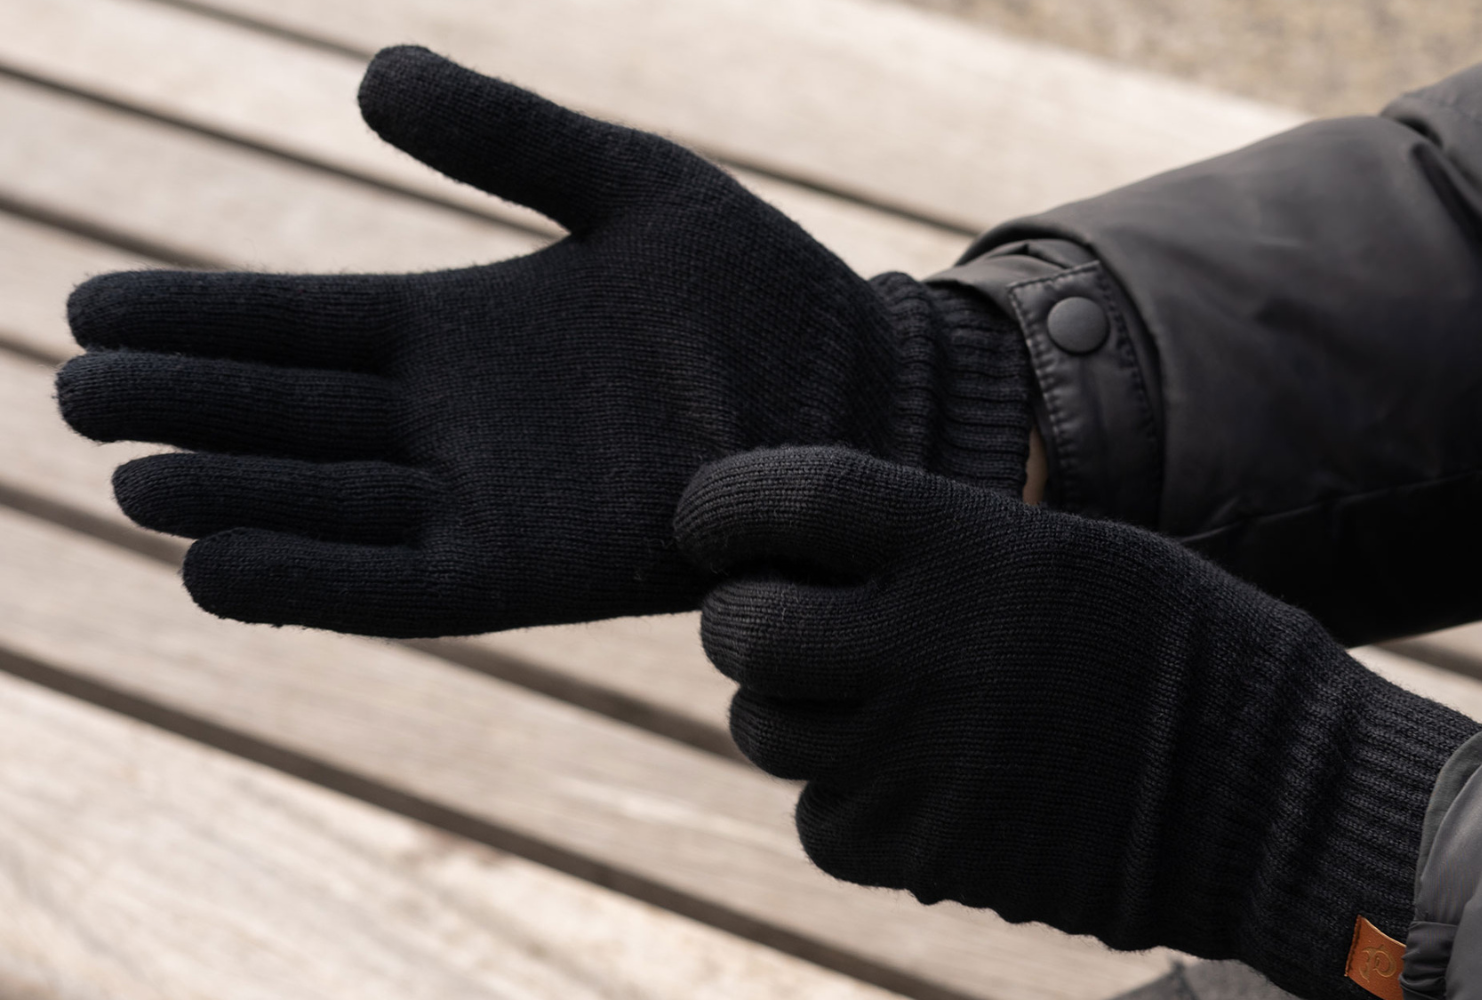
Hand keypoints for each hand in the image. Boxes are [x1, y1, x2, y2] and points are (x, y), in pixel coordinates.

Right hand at [56, 47, 1029, 636]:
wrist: (855, 398)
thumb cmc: (759, 294)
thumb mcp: (632, 185)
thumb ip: (510, 137)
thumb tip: (371, 76)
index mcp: (460, 329)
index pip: (301, 326)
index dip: (201, 320)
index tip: (93, 305)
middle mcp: (452, 424)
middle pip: (289, 415)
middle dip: (189, 406)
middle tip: (77, 392)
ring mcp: (486, 502)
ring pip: (326, 504)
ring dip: (232, 494)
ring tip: (130, 478)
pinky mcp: (530, 574)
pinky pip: (399, 586)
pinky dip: (312, 580)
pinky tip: (216, 568)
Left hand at [673, 446, 1479, 996]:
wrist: (1273, 796)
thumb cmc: (1174, 647)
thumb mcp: (1066, 551)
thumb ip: (935, 543)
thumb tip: (810, 549)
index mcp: (969, 547)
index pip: (789, 499)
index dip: (723, 506)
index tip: (712, 520)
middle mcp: (928, 649)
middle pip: (741, 630)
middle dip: (744, 617)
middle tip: (782, 615)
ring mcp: (922, 762)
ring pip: (765, 729)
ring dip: (788, 709)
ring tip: (859, 700)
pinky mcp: (930, 855)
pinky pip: (820, 820)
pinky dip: (841, 801)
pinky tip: (907, 777)